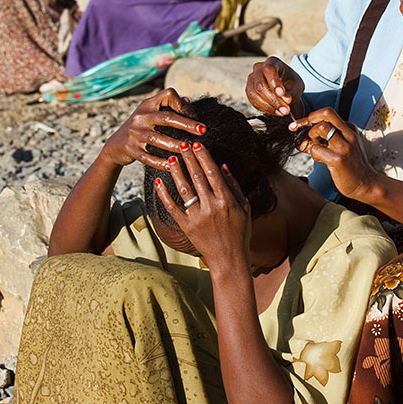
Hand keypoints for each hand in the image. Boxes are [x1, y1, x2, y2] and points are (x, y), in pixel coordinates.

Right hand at [101, 88, 205, 169]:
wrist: (115, 146)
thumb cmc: (140, 128)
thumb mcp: (150, 113)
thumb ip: (168, 107)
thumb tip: (188, 102)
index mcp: (148, 105)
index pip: (168, 95)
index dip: (183, 104)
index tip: (195, 115)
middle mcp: (140, 116)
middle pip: (166, 117)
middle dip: (186, 124)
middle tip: (203, 131)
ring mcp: (134, 133)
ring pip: (157, 139)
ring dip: (176, 145)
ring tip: (190, 149)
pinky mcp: (130, 149)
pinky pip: (148, 157)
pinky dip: (160, 162)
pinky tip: (173, 165)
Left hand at [155, 142, 250, 269]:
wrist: (229, 259)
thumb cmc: (239, 232)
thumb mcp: (244, 208)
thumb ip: (234, 186)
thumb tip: (222, 166)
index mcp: (226, 201)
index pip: (212, 173)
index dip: (204, 157)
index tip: (197, 144)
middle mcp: (211, 207)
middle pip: (197, 177)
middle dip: (189, 159)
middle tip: (182, 144)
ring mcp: (197, 217)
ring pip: (184, 189)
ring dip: (176, 172)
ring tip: (172, 158)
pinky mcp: (186, 226)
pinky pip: (172, 208)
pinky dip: (164, 194)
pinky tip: (159, 182)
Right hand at [245, 56, 304, 116]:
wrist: (286, 87)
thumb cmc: (291, 82)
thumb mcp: (296, 85)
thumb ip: (290, 92)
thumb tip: (286, 101)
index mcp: (272, 62)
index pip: (269, 70)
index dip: (274, 82)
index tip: (282, 94)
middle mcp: (259, 68)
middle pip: (260, 85)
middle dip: (273, 100)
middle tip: (286, 110)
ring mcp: (252, 79)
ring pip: (254, 94)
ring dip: (268, 106)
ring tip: (282, 112)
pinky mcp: (249, 90)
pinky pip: (253, 101)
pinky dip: (265, 108)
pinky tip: (276, 112)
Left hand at [290, 107, 376, 200]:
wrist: (366, 183)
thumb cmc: (351, 166)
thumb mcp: (342, 147)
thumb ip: (325, 139)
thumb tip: (301, 137)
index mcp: (349, 129)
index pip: (328, 113)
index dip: (311, 117)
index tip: (300, 124)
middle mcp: (348, 134)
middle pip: (327, 112)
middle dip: (310, 119)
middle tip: (306, 132)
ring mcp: (344, 146)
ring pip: (321, 128)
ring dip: (311, 137)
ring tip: (316, 148)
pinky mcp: (338, 159)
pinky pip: (316, 149)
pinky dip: (313, 153)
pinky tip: (320, 159)